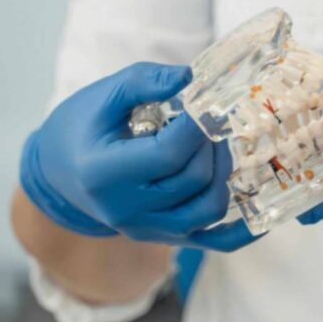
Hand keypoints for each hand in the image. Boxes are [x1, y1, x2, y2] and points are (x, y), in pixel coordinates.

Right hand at [19, 62, 257, 251]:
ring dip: (223, 174)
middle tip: (213, 121)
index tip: (208, 105)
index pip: (167, 155)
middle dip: (212, 145)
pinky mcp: (164, 238)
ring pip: (207, 209)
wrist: (60, 174)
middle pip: (192, 180)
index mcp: (104, 174)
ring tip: (215, 147)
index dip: (198, 128)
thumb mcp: (104, 95)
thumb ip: (145, 81)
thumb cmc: (82, 128)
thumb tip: (190, 78)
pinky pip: (214, 243)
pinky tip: (262, 213)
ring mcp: (146, 229)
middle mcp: (125, 210)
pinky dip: (243, 232)